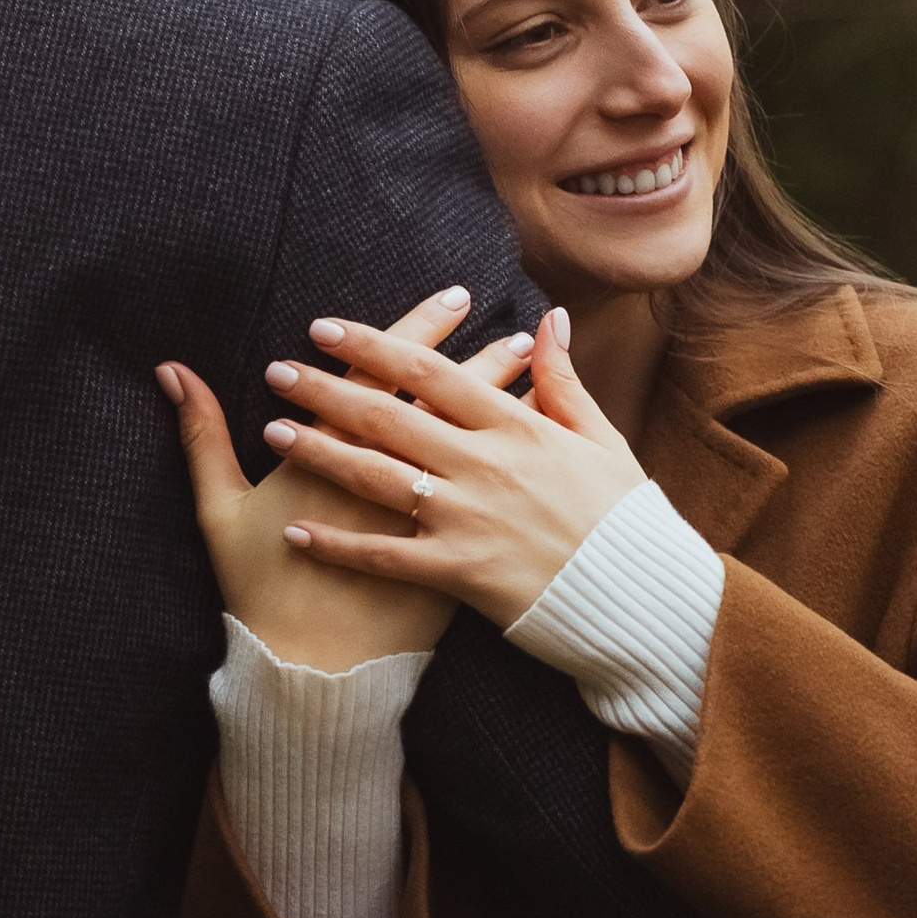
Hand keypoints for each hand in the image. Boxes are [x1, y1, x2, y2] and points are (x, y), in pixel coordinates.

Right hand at [157, 288, 531, 672]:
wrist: (310, 673)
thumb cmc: (259, 589)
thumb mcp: (218, 509)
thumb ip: (200, 435)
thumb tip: (170, 370)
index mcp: (328, 460)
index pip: (374, 377)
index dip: (405, 333)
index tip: (440, 298)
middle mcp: (384, 481)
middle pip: (428, 398)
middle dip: (459, 346)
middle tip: (485, 303)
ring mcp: (422, 520)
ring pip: (467, 438)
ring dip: (497, 389)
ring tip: (522, 345)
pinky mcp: (451, 554)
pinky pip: (491, 489)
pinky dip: (512, 460)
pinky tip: (535, 428)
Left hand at [260, 307, 642, 629]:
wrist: (643, 598)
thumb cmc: (623, 517)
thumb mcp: (601, 438)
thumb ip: (564, 380)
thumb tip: (549, 320)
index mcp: (516, 426)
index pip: (430, 373)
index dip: (374, 345)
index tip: (325, 328)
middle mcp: (485, 465)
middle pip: (389, 416)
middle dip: (327, 389)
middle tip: (277, 371)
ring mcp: (470, 518)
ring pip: (378, 476)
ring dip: (320, 452)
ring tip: (273, 432)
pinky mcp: (461, 571)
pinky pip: (386, 556)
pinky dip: (338, 544)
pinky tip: (294, 531)